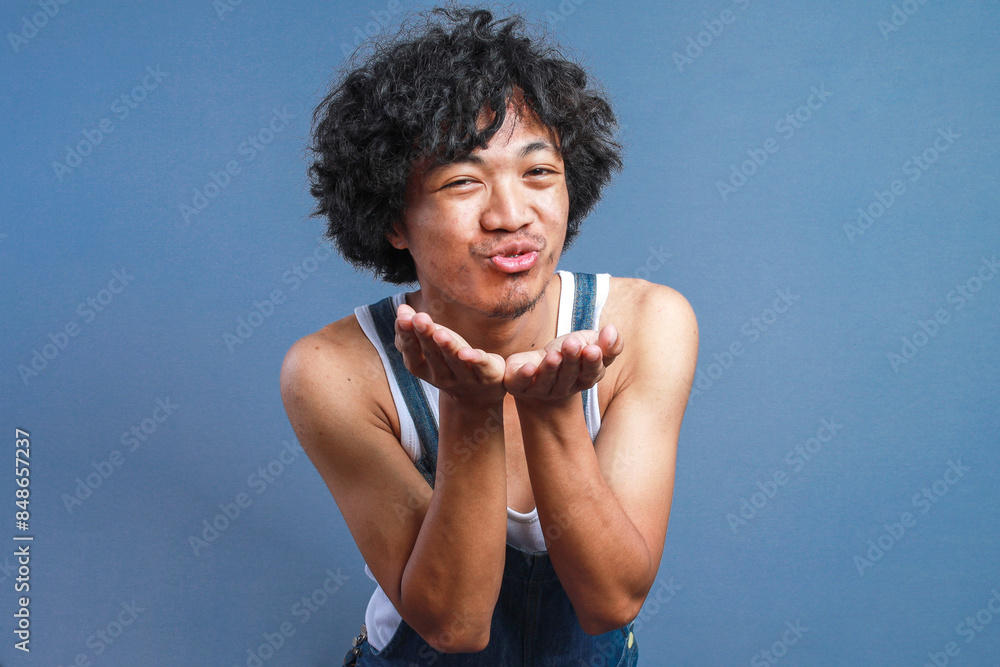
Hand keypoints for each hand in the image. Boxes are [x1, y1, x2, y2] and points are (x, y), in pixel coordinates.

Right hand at [394, 303, 506, 406]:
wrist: (480, 395)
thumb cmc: (449, 363)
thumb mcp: (430, 347)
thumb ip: (414, 329)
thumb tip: (402, 308)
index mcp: (425, 369)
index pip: (412, 354)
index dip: (407, 336)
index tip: (403, 318)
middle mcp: (443, 376)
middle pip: (433, 355)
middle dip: (425, 336)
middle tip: (419, 318)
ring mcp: (466, 378)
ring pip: (455, 362)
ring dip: (447, 347)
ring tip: (440, 333)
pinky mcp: (488, 375)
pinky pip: (482, 366)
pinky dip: (475, 359)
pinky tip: (467, 352)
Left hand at [503, 325, 623, 404]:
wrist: (534, 365)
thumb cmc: (566, 352)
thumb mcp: (589, 342)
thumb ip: (606, 342)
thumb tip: (612, 330)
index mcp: (584, 378)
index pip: (592, 372)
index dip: (592, 362)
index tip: (593, 349)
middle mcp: (564, 387)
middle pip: (569, 375)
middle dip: (571, 360)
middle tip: (572, 344)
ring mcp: (541, 389)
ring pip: (547, 380)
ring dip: (551, 368)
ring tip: (554, 355)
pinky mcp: (520, 386)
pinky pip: (522, 384)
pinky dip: (525, 376)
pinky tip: (529, 368)